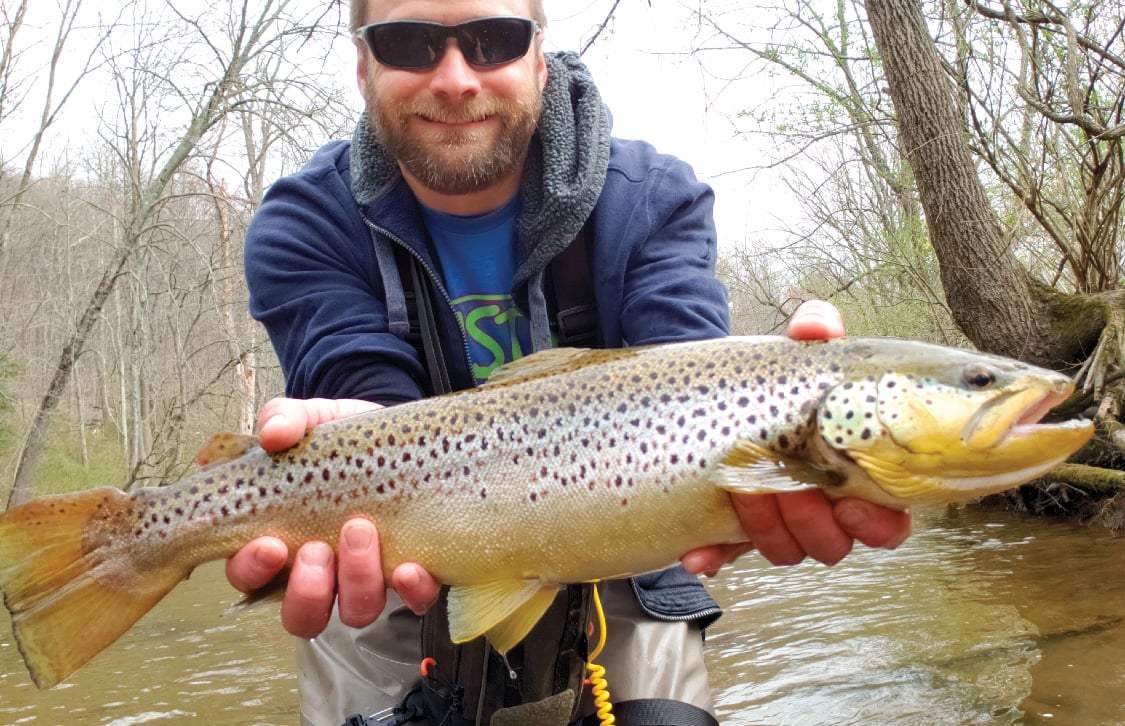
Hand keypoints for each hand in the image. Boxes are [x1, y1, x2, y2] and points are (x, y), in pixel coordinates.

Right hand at [225, 397, 441, 637]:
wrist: (404, 434)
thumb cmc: (345, 438)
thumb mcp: (314, 419)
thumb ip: (286, 419)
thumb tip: (271, 434)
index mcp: (280, 542)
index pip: (250, 577)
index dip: (253, 570)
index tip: (268, 543)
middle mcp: (322, 573)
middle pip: (301, 614)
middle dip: (307, 590)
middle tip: (317, 548)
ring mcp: (368, 578)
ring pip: (355, 612)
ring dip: (356, 583)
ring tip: (361, 532)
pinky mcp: (413, 574)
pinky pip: (414, 601)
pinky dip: (412, 592)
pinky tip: (410, 568)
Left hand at [680, 301, 912, 573]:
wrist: (725, 395)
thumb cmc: (782, 382)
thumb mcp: (799, 356)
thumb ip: (815, 334)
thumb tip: (815, 323)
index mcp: (857, 476)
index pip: (887, 522)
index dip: (876, 523)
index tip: (849, 502)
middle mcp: (823, 510)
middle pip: (832, 543)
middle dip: (811, 521)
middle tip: (791, 487)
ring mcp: (778, 524)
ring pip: (785, 550)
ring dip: (766, 526)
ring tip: (742, 486)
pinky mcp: (734, 532)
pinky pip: (726, 557)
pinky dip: (712, 557)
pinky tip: (696, 555)